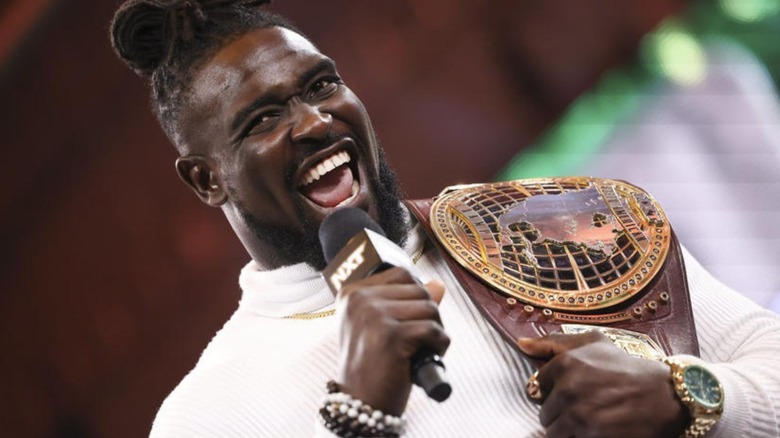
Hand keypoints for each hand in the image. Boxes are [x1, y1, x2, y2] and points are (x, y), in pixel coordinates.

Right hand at [336, 267, 447, 415]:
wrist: (360, 403)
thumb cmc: (372, 364)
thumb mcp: (384, 326)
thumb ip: (408, 301)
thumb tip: (438, 283)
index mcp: (352, 293)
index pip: (401, 274)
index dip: (416, 297)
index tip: (408, 321)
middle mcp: (359, 300)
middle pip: (419, 289)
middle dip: (428, 314)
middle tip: (419, 340)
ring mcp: (373, 316)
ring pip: (429, 307)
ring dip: (436, 329)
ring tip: (422, 348)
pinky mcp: (390, 335)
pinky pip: (433, 329)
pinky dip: (439, 345)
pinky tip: (426, 357)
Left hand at [517, 331, 688, 437]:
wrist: (665, 396)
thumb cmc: (626, 367)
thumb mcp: (594, 343)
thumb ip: (554, 343)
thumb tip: (521, 344)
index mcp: (566, 363)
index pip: (537, 386)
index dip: (553, 391)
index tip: (572, 392)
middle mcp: (569, 389)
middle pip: (545, 412)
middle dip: (561, 413)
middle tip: (586, 408)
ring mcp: (579, 416)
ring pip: (553, 432)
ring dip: (567, 430)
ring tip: (590, 421)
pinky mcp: (591, 437)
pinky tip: (595, 431)